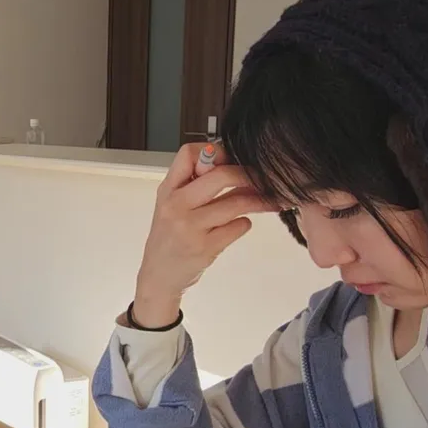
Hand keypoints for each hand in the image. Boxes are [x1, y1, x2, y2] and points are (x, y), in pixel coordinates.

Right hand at [132, 142, 275, 326]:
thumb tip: (234, 164)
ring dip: (258, 201)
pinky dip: (245, 224)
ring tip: (268, 202)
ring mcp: (190, 227)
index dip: (214, 150)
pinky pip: (239, 226)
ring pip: (237, 202)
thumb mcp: (171, 205)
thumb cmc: (169, 238)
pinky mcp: (205, 247)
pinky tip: (239, 226)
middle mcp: (176, 205)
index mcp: (168, 190)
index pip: (188, 153)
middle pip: (221, 175)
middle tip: (261, 179)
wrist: (159, 276)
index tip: (229, 159)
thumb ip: (194, 185)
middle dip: (248, 175)